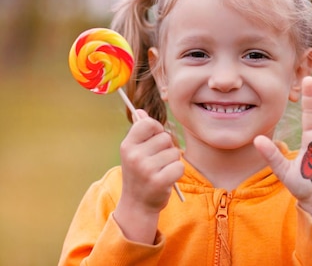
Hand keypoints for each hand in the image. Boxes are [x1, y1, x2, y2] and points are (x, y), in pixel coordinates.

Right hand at [114, 109, 183, 242]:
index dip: (157, 129)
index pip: (149, 123)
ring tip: (160, 171)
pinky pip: (179, 166)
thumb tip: (140, 111)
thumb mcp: (134, 152)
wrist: (138, 204)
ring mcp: (146, 169)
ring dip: (172, 162)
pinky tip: (167, 179)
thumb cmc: (140, 173)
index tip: (154, 140)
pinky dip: (177, 173)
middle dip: (167, 148)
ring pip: (174, 153)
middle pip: (166, 138)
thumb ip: (139, 131)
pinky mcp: (159, 181)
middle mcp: (134, 156)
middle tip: (157, 162)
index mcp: (127, 145)